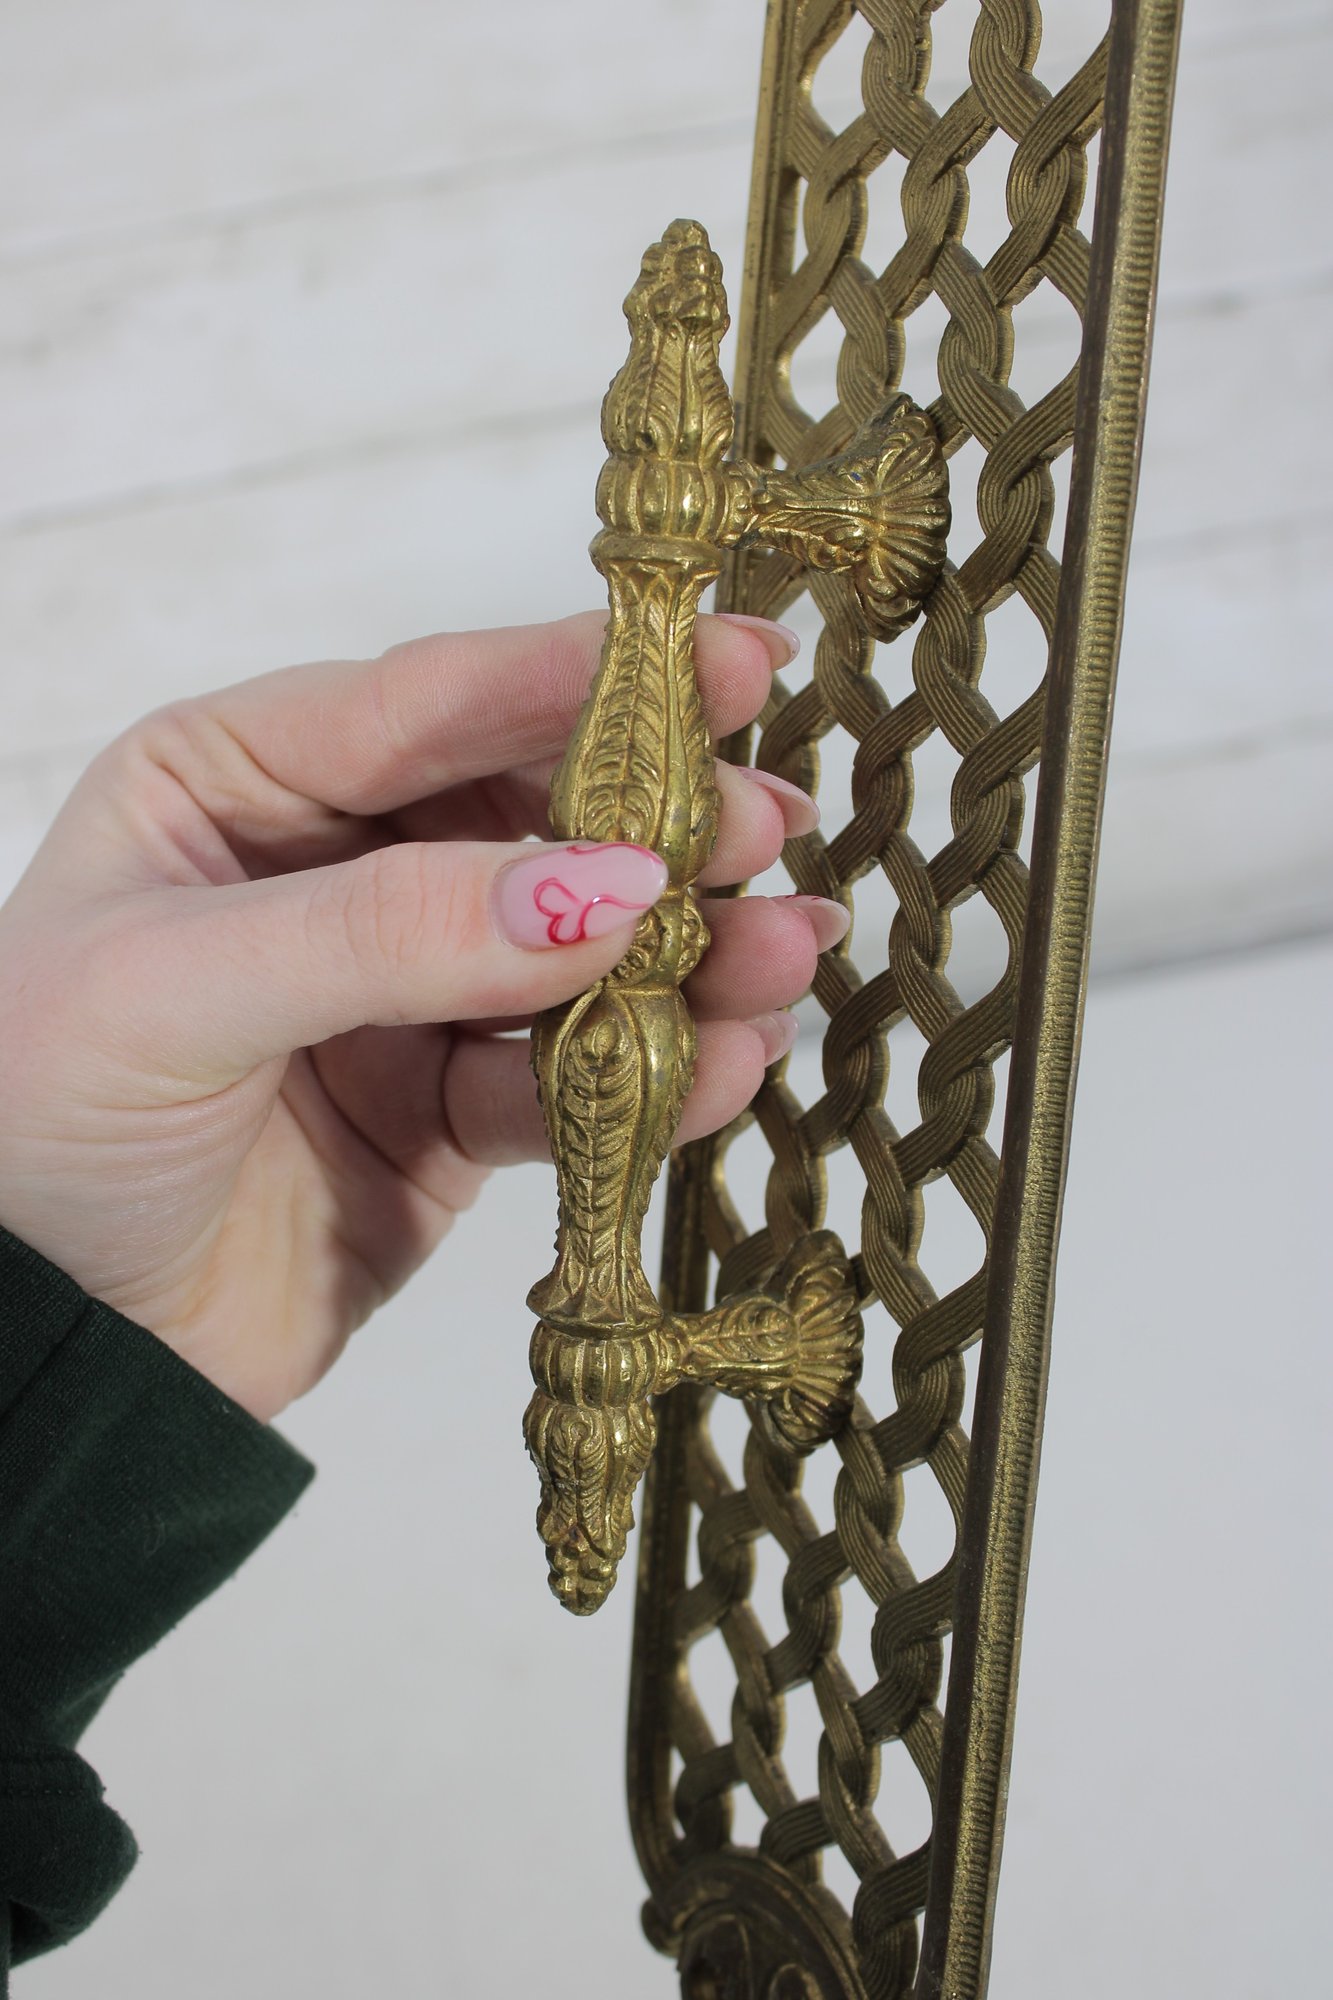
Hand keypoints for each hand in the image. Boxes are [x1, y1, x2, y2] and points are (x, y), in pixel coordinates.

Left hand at [0, 613, 847, 1420]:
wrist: (39, 1355)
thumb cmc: (36, 1124)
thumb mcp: (179, 992)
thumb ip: (389, 932)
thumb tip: (606, 888)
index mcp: (238, 783)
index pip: (429, 704)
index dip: (578, 677)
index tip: (725, 660)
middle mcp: (331, 872)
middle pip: (528, 818)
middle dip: (655, 823)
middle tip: (767, 825)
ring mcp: (399, 997)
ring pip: (571, 954)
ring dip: (683, 955)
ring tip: (785, 953)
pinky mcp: (446, 1114)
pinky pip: (567, 1081)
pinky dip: (652, 1076)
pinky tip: (729, 1062)